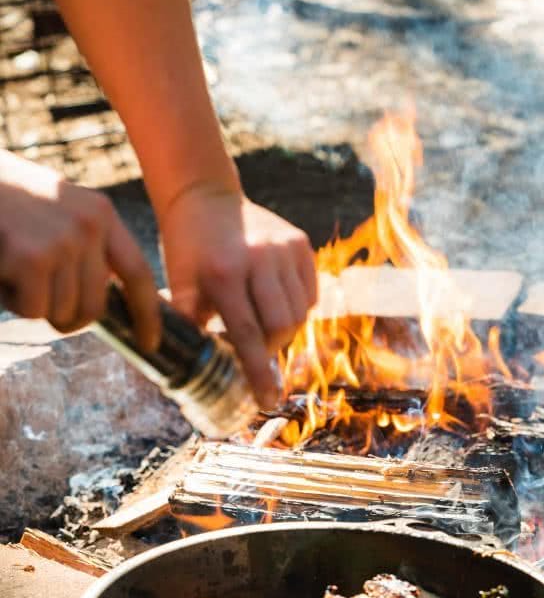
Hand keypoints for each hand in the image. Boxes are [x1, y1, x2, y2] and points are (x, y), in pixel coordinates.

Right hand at [0, 150, 159, 348]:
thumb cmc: (3, 200)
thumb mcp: (56, 211)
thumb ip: (85, 248)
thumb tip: (102, 304)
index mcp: (101, 213)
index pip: (137, 272)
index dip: (147, 314)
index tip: (150, 344)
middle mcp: (90, 225)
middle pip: (94, 308)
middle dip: (64, 318)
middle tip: (33, 298)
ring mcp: (64, 241)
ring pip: (60, 312)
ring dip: (30, 304)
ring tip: (11, 266)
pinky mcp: (33, 258)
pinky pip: (33, 310)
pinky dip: (11, 301)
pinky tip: (0, 267)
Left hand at [158, 184, 316, 409]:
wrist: (204, 196)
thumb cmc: (187, 250)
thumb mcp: (179, 286)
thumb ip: (189, 327)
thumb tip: (190, 373)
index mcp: (224, 272)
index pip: (246, 333)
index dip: (257, 371)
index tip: (266, 400)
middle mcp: (260, 258)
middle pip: (281, 326)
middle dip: (270, 347)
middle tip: (253, 349)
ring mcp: (284, 248)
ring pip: (300, 313)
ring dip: (283, 330)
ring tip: (262, 325)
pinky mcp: (300, 242)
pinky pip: (310, 293)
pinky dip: (296, 307)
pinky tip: (273, 301)